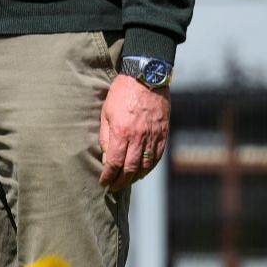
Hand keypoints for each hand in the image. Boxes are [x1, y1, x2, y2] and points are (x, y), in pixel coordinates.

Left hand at [99, 75, 169, 190]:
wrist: (146, 78)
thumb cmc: (121, 93)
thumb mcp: (105, 113)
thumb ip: (105, 136)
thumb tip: (106, 157)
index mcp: (121, 133)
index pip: (114, 163)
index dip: (108, 176)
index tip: (103, 182)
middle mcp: (139, 138)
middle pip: (130, 168)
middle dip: (121, 181)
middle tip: (113, 188)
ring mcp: (153, 136)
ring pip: (145, 165)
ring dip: (135, 177)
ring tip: (126, 182)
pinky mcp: (163, 134)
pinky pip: (157, 157)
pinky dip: (149, 168)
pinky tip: (142, 172)